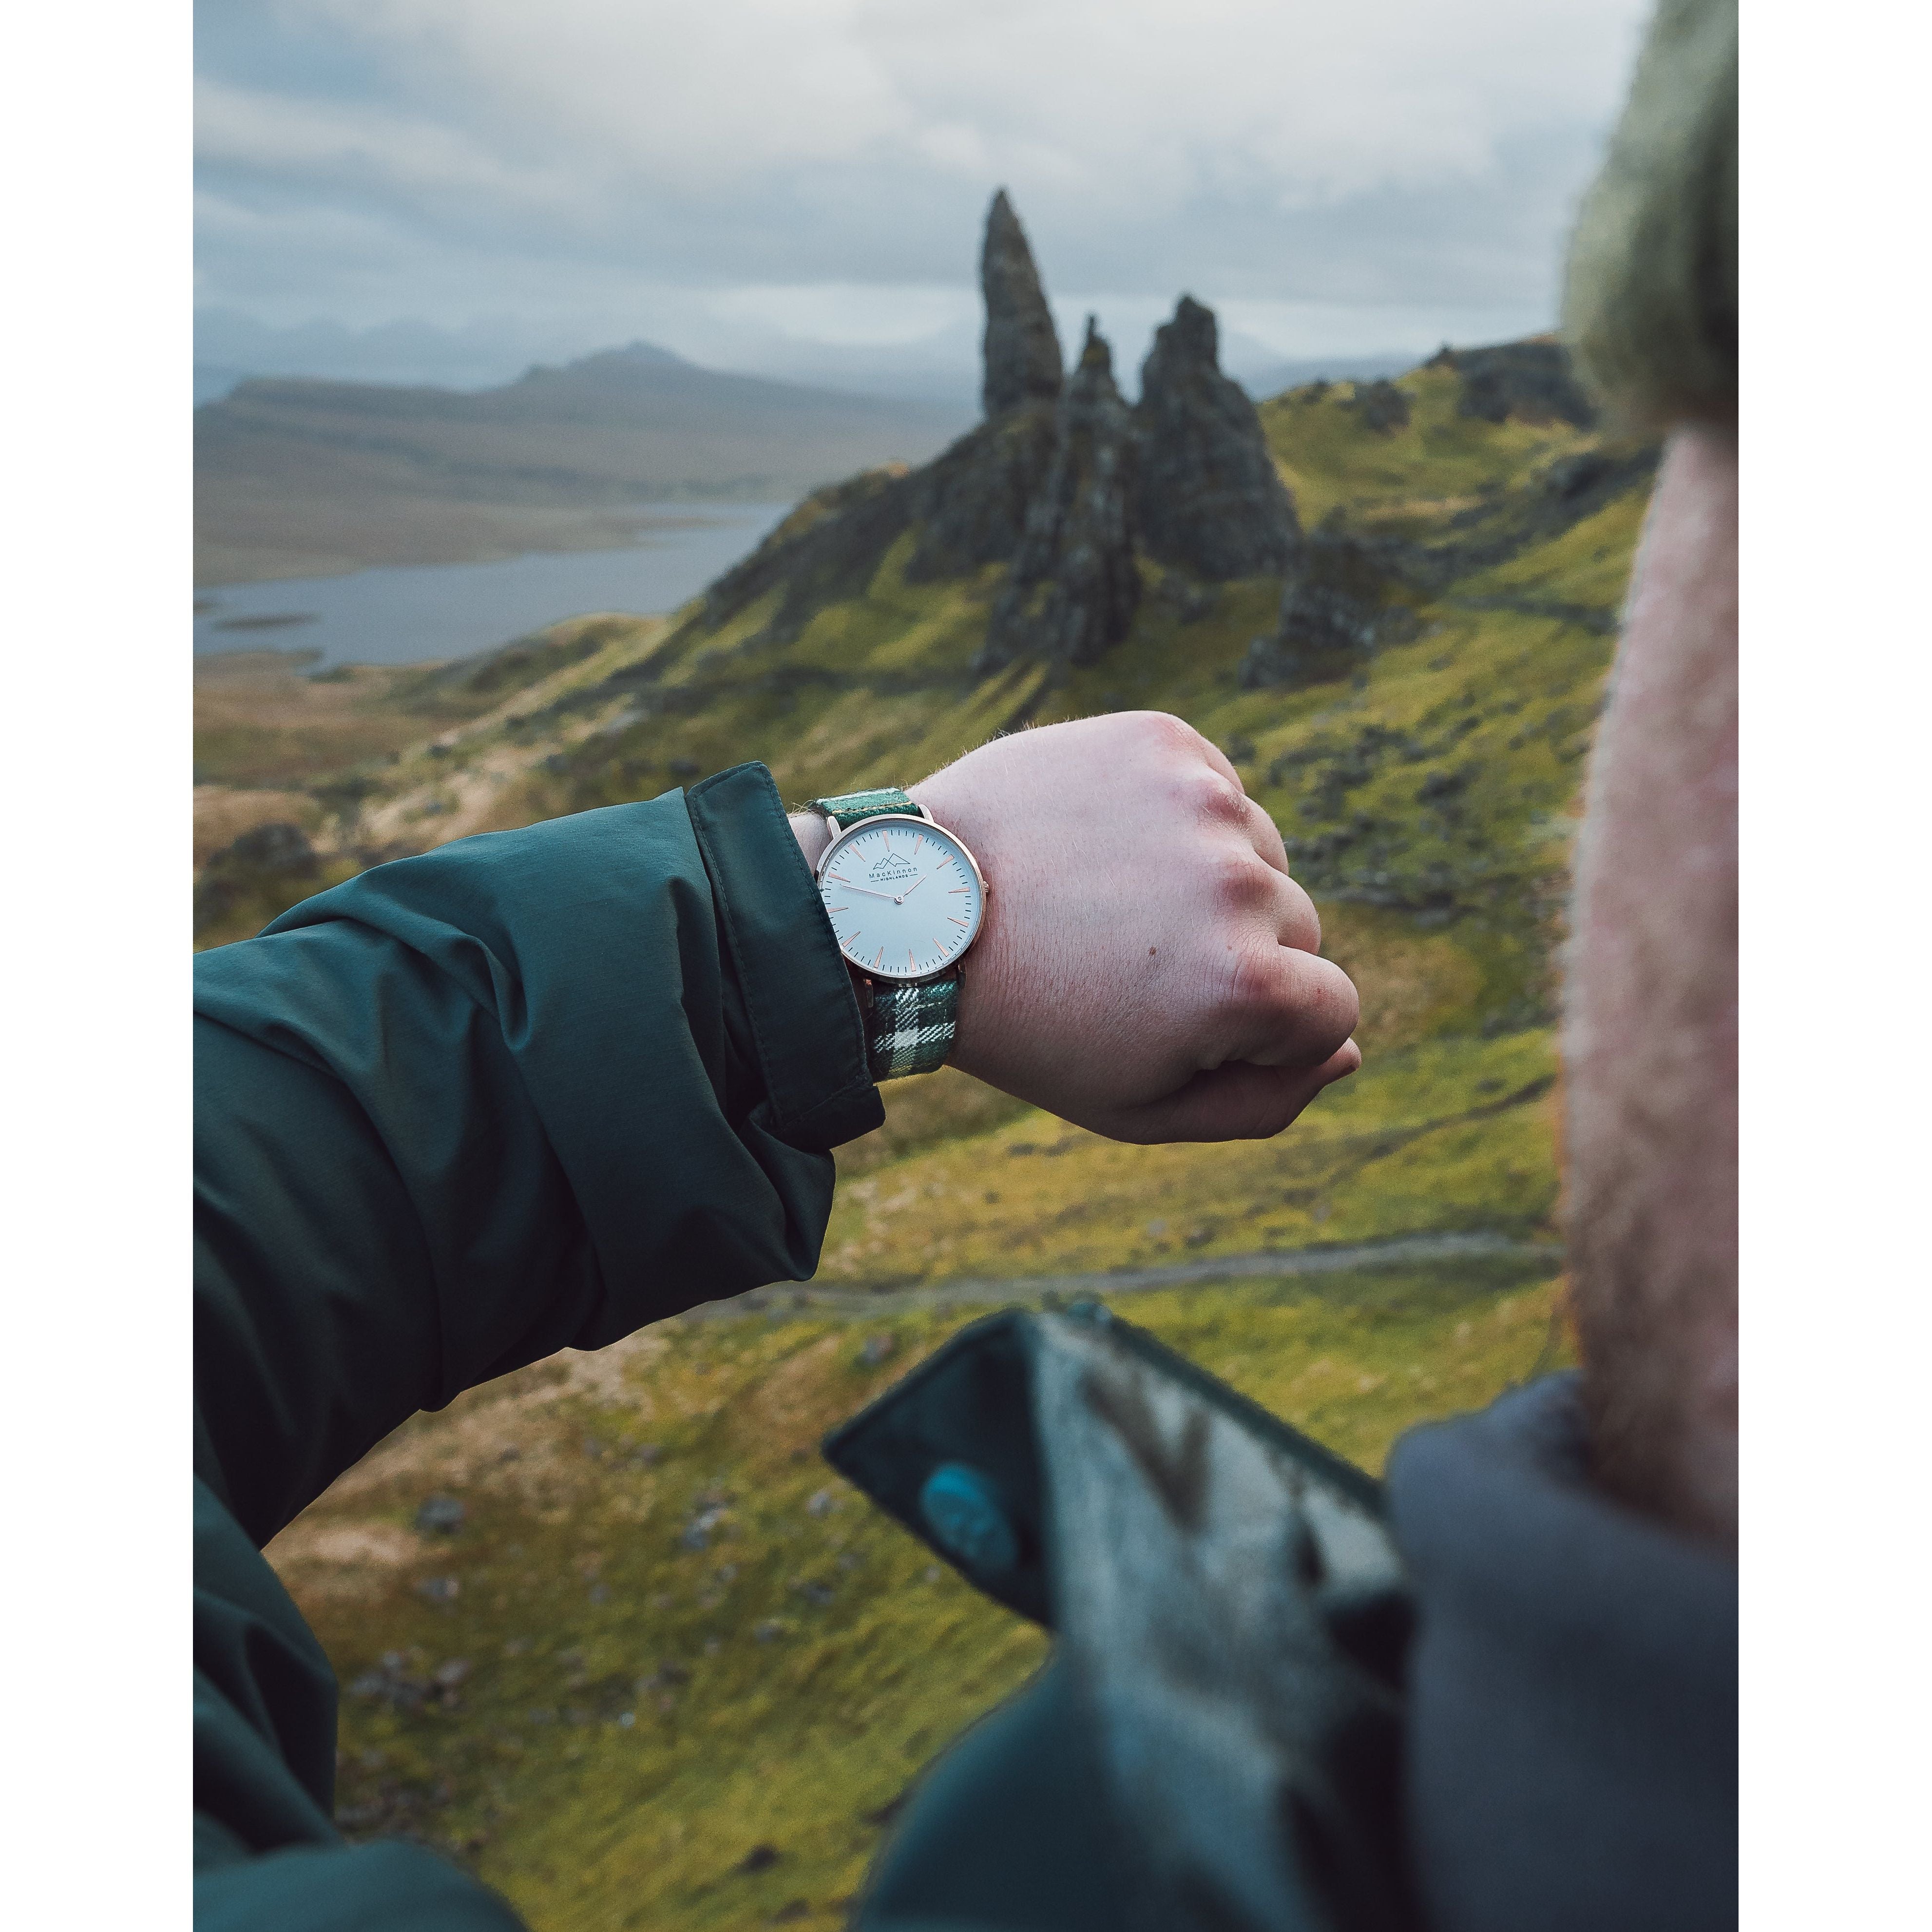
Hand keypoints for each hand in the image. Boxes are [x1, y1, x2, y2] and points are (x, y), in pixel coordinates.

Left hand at [900, 712, 1359, 1142]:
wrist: (911, 911)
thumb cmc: (1028, 1024)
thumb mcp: (1138, 1105)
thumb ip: (1262, 1102)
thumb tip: (1346, 1055)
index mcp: (1244, 984)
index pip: (1335, 1010)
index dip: (1266, 1031)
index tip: (1181, 1021)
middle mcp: (1238, 882)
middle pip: (1299, 929)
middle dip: (1235, 954)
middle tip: (1125, 963)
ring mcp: (1202, 800)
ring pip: (1258, 855)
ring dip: (1208, 881)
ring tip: (1105, 901)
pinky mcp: (1164, 741)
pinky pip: (1216, 791)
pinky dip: (1175, 819)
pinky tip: (1101, 846)